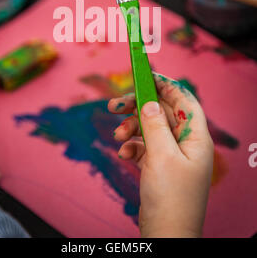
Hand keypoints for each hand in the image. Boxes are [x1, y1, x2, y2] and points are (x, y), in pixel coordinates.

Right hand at [108, 72, 213, 237]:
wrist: (166, 235)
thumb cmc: (171, 198)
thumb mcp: (161, 155)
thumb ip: (154, 125)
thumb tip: (149, 101)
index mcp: (195, 137)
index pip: (183, 100)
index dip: (166, 85)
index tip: (146, 75)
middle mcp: (185, 143)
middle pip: (161, 112)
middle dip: (138, 107)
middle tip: (115, 105)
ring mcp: (171, 155)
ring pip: (149, 128)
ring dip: (131, 128)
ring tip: (118, 135)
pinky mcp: (158, 166)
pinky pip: (143, 146)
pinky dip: (131, 146)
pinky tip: (124, 154)